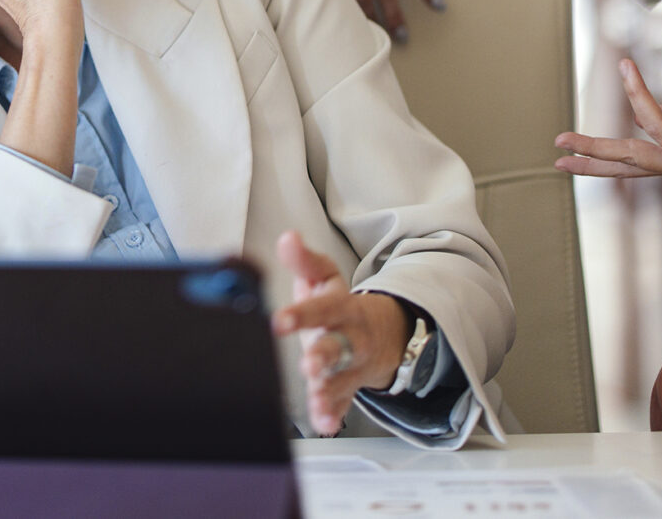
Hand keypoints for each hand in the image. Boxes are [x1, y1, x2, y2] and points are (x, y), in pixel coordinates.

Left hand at [269, 231, 407, 435]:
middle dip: (324, 356)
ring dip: (328, 390)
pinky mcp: (349, 388)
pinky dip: (333, 415)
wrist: (382, 333)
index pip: (321, 309)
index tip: (279, 321)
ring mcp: (351, 365)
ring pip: (342, 379)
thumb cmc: (340, 305)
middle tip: (308, 365)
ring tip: (316, 397)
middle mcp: (349, 338)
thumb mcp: (324, 278)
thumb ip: (304, 260)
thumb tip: (287, 238)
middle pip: (338, 347)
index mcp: (340, 307)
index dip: (301, 314)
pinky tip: (324, 423)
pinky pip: (343, 403)